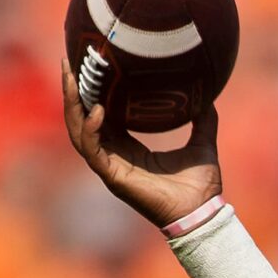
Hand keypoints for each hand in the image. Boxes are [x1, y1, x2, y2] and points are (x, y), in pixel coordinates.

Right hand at [61, 59, 224, 229]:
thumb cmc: (202, 187)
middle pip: (82, 119)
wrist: (204, 214)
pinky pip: (92, 150)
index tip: (88, 64)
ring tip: (72, 78)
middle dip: (72, 91)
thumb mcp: (202, 145)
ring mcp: (111, 166)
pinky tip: (98, 110)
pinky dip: (91, 129)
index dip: (91, 91)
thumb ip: (203, 121)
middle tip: (67, 62)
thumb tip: (210, 96)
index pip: (100, 114)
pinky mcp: (113, 177)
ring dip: (73, 105)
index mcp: (129, 148)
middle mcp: (115, 155)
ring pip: (79, 131)